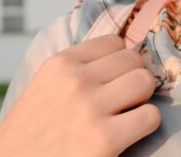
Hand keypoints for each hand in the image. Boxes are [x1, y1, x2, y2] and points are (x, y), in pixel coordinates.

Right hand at [0, 34, 160, 156]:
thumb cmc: (30, 136)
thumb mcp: (44, 89)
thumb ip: (75, 70)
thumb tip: (121, 53)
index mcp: (59, 64)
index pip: (113, 42)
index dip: (120, 61)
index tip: (116, 78)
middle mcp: (75, 80)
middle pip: (133, 59)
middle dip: (133, 78)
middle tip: (124, 99)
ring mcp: (91, 108)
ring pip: (145, 81)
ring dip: (142, 99)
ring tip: (126, 114)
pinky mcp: (105, 139)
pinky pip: (150, 116)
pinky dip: (145, 125)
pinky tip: (127, 134)